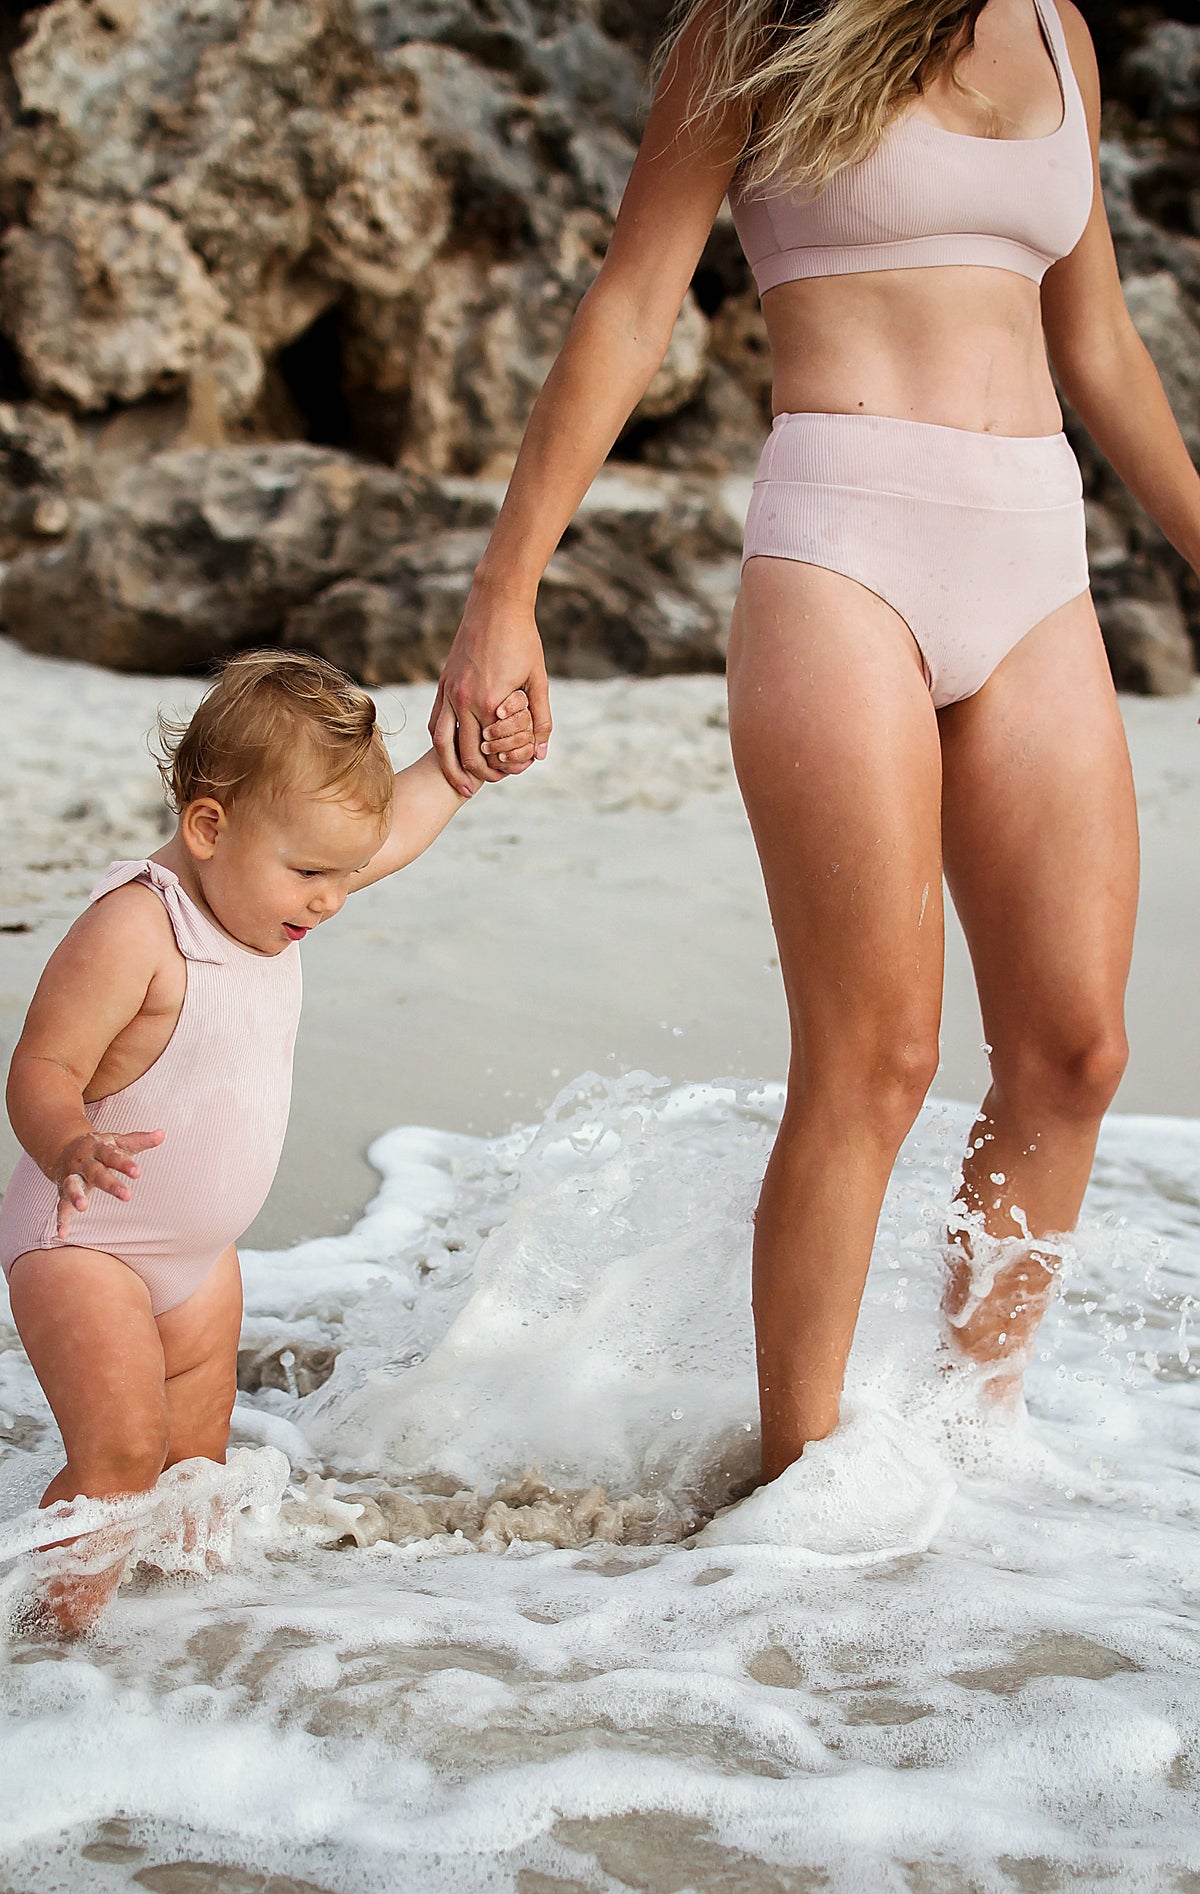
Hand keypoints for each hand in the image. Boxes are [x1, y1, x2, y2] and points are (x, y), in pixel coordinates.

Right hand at [53, 1128, 164, 1239]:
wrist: (63, 1147)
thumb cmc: (99, 1147)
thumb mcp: (117, 1141)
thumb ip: (139, 1140)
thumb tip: (162, 1133)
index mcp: (99, 1149)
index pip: (113, 1156)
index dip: (125, 1164)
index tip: (138, 1172)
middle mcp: (84, 1163)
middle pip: (97, 1173)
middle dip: (110, 1184)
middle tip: (127, 1196)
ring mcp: (72, 1177)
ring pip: (72, 1186)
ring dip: (76, 1196)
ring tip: (83, 1208)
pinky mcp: (64, 1192)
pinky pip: (61, 1205)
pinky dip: (61, 1219)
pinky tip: (62, 1234)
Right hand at [430, 587, 551, 795]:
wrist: (496, 603)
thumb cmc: (523, 639)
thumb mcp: (539, 679)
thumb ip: (541, 718)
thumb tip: (541, 754)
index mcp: (490, 702)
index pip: (489, 750)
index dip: (498, 769)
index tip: (506, 778)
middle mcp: (464, 700)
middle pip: (462, 753)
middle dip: (471, 775)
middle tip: (476, 790)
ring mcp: (449, 691)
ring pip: (441, 741)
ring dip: (448, 766)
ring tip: (458, 783)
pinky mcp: (443, 683)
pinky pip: (436, 720)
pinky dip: (440, 740)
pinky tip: (448, 751)